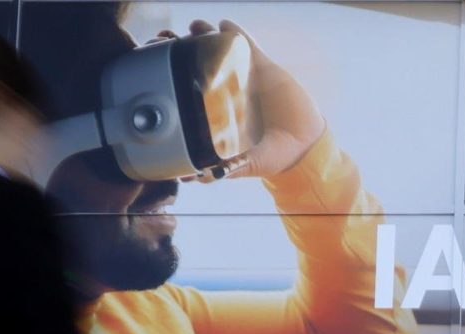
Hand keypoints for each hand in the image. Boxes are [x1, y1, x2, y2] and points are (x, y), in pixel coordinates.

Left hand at [163, 20, 325, 179]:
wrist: (305, 148)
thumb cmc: (273, 159)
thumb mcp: (245, 166)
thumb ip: (223, 170)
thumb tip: (195, 178)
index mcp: (217, 109)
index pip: (187, 84)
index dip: (172, 70)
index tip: (159, 60)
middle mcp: (227, 90)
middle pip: (198, 59)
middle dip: (182, 46)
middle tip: (171, 39)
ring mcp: (245, 76)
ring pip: (220, 48)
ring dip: (205, 34)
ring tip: (197, 27)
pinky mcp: (265, 68)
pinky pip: (248, 45)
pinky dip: (236, 32)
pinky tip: (226, 25)